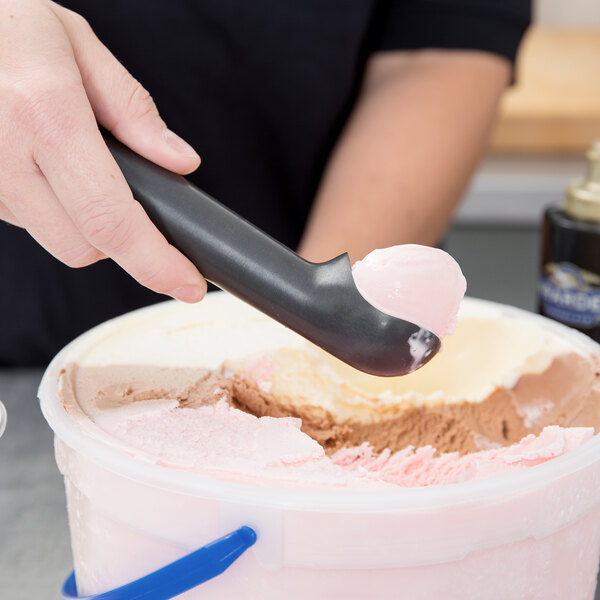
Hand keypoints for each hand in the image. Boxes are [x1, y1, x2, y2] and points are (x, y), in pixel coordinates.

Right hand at [0, 0, 205, 302]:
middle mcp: (3, 156)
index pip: (113, 219)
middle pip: (85, 247)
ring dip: (79, 220)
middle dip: (121, 238)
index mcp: (45, 115)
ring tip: (70, 160)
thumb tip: (180, 162)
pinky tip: (39, 164)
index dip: (157, 263)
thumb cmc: (5, 23)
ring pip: (54, 239)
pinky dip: (45, 207)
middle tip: (130, 197)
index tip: (188, 284)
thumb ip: (133, 110)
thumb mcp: (78, 46)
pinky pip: (22, 221)